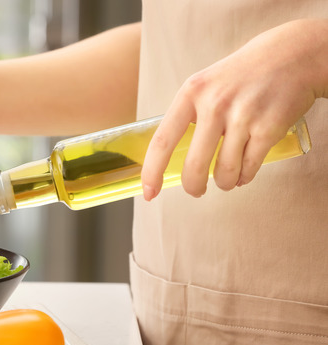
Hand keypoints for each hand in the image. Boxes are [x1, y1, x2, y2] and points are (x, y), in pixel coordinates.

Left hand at [141, 19, 327, 199]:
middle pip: (194, 166)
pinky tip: (244, 172)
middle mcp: (214, 104)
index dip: (152, 172)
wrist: (293, 54)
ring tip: (226, 178)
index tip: (149, 192)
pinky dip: (245, 177)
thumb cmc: (243, 74)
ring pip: (224, 172)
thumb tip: (169, 156)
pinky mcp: (268, 128)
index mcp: (191, 93)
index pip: (162, 141)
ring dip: (224, 182)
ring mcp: (242, 116)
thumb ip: (188, 114)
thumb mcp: (206, 83)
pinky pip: (249, 168)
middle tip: (196, 191)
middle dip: (193, 187)